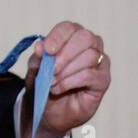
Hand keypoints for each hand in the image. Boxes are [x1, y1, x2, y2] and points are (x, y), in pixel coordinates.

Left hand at [21, 21, 109, 137]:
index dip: (57, 37)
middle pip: (85, 38)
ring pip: (89, 56)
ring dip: (65, 71)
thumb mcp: (35, 69)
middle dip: (64, 54)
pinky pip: (90, 75)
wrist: (49, 110)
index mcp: (72, 37)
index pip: (69, 27)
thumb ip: (37, 58)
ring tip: (51, 82)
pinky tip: (58, 88)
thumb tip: (40, 46)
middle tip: (51, 69)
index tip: (46, 51)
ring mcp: (100, 62)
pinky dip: (69, 82)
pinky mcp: (103, 80)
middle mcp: (90, 46)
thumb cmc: (44, 83)